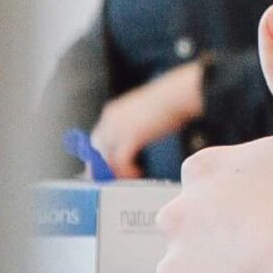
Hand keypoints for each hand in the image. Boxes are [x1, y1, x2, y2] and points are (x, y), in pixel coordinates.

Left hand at [89, 60, 204, 176]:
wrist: (176, 95)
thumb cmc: (168, 101)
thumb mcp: (144, 113)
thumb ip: (135, 126)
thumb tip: (137, 141)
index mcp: (112, 112)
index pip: (97, 138)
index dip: (102, 154)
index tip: (109, 165)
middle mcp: (110, 120)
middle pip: (97, 150)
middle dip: (105, 165)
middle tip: (116, 176)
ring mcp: (118, 128)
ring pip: (107, 158)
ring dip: (117, 171)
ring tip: (131, 176)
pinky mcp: (129, 137)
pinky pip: (120, 162)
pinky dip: (128, 171)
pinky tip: (138, 173)